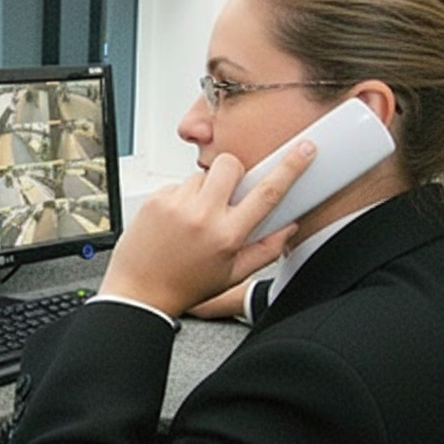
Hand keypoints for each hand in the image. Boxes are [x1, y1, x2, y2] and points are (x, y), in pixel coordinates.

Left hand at [98, 141, 314, 317]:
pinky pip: (177, 185)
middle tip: (226, 196)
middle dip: (233, 174)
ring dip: (203, 190)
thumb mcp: (232, 274)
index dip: (290, 168)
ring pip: (201, 175)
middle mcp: (202, 216)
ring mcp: (176, 205)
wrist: (139, 293)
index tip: (304, 149)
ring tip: (194, 219)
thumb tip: (288, 226)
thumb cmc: (185, 286)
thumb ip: (266, 250)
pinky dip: (180, 198)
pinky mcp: (155, 200)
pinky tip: (175, 221)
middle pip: (230, 165)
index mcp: (227, 235)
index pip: (267, 193)